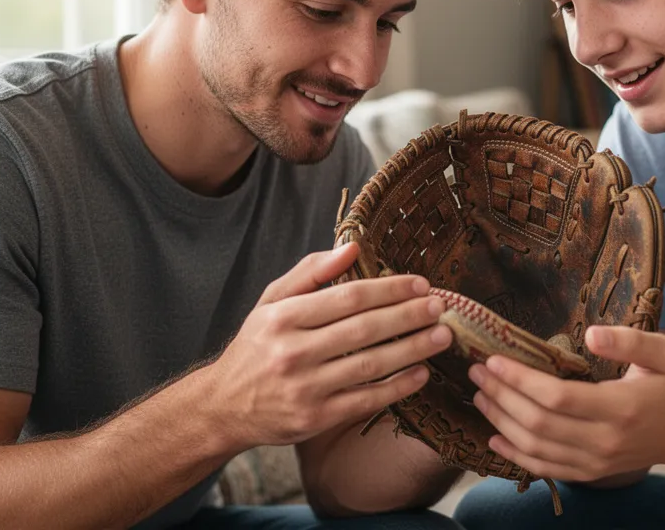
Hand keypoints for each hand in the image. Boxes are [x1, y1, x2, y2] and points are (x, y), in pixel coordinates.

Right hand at [204, 242, 451, 449]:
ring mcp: (304, 388)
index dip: (389, 289)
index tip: (420, 283)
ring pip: (370, 364)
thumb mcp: (271, 301)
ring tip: (441, 336)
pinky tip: (421, 372)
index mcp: (283, 317)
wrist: (223, 406)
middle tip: (440, 306)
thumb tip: (352, 246)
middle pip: (364, 329)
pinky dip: (398, 386)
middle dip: (408, 316)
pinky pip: (366, 400)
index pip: (347, 297)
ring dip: (412, 349)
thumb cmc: (256, 346)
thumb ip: (311, 272)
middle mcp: (292, 351)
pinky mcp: (315, 419)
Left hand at [467, 326, 664, 481]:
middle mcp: (605, 441)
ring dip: (501, 422)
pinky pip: (545, 470)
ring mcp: (596, 462)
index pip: (558, 398)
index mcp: (621, 408)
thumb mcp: (662, 352)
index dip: (520, 380)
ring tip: (481, 395)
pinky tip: (495, 437)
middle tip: (477, 371)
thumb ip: (629, 340)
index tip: (494, 359)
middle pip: (539, 424)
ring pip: (536, 449)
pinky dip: (515, 456)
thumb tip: (591, 334)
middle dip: (502, 396)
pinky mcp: (590, 473)